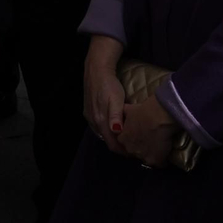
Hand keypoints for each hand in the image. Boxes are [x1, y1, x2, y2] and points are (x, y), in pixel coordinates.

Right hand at [83, 35, 126, 154]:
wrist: (96, 70)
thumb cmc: (110, 85)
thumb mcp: (116, 99)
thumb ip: (115, 116)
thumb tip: (116, 132)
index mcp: (101, 121)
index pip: (112, 144)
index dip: (123, 151)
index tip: (135, 153)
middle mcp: (93, 121)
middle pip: (106, 141)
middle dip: (119, 146)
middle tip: (133, 146)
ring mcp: (89, 117)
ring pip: (102, 134)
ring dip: (112, 138)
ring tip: (126, 138)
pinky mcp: (87, 111)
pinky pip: (98, 127)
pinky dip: (106, 131)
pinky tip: (114, 127)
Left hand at [117, 95, 180, 168]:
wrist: (160, 116)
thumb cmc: (144, 110)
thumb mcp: (128, 110)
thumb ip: (121, 116)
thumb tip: (119, 117)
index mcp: (122, 138)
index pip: (124, 144)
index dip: (133, 140)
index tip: (140, 136)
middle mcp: (130, 149)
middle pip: (134, 152)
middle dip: (141, 148)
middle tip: (150, 140)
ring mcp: (142, 156)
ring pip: (146, 158)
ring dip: (151, 154)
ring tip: (159, 146)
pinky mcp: (155, 161)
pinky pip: (159, 163)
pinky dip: (163, 159)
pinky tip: (166, 152)